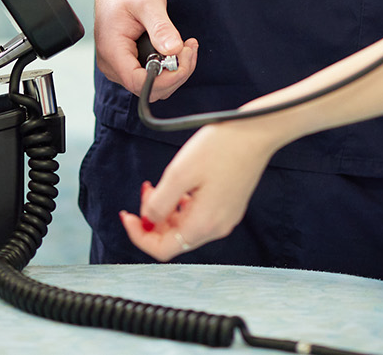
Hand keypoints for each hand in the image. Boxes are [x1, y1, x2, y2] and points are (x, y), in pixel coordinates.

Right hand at [92, 0, 197, 101]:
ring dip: (174, 71)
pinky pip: (151, 76)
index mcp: (113, 50)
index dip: (167, 78)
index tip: (184, 57)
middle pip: (149, 88)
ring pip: (152, 85)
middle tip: (188, 48)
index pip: (139, 82)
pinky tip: (176, 48)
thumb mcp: (148, 2)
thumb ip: (160, 27)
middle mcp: (112, 64)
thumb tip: (173, 49)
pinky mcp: (128, 62)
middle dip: (175, 73)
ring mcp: (119, 65)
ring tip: (185, 46)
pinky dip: (168, 67)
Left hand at [119, 122, 278, 259]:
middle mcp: (216, 228)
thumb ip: (159, 204)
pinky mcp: (230, 207)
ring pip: (184, 227)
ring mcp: (225, 218)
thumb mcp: (179, 174)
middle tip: (146, 190)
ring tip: (159, 185)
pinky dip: (182, 206)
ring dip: (166, 211)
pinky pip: (198, 217)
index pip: (162, 249)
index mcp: (203, 225)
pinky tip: (180, 186)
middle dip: (152, 219)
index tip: (127, 214)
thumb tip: (147, 221)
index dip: (139, 235)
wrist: (255, 133)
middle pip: (173, 239)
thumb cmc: (220, 148)